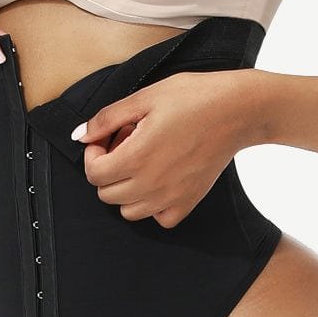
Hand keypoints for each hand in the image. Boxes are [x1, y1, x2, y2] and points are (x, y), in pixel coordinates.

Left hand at [74, 70, 258, 227]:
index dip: (93, 153)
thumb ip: (107, 119)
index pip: (93, 174)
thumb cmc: (193, 97)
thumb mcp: (144, 97)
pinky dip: (154, 206)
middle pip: (106, 194)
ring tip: (142, 162)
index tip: (107, 137)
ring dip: (126, 190)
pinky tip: (160, 180)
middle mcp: (150, 184)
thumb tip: (80, 135)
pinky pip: (160, 219)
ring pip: (129, 211)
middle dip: (108, 169)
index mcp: (135, 157)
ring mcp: (171, 197)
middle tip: (126, 144)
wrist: (237, 110)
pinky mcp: (189, 202)